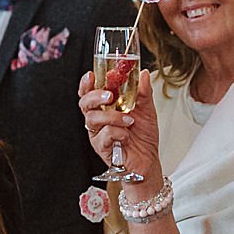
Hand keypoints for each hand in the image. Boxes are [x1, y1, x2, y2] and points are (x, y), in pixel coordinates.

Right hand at [79, 69, 162, 183]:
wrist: (148, 160)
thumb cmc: (144, 136)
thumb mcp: (147, 110)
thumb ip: (143, 92)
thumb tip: (143, 74)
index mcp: (105, 107)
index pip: (89, 92)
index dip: (86, 83)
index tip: (91, 75)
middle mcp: (98, 119)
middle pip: (84, 103)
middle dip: (94, 96)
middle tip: (109, 95)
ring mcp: (98, 133)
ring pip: (93, 118)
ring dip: (112, 117)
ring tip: (129, 120)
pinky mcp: (101, 147)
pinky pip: (103, 135)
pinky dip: (117, 133)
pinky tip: (126, 136)